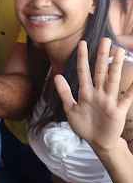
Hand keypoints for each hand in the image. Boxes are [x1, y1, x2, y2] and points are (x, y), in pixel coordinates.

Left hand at [55, 39, 132, 153]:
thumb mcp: (70, 109)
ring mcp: (109, 100)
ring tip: (119, 51)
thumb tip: (56, 76)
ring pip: (112, 80)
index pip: (84, 72)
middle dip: (102, 56)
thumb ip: (64, 93)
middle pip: (100, 71)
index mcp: (85, 92)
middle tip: (105, 40)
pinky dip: (131, 89)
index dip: (82, 58)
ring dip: (116, 66)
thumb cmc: (84, 125)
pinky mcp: (118, 110)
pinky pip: (126, 97)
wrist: (97, 142)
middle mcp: (98, 93)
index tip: (82, 43)